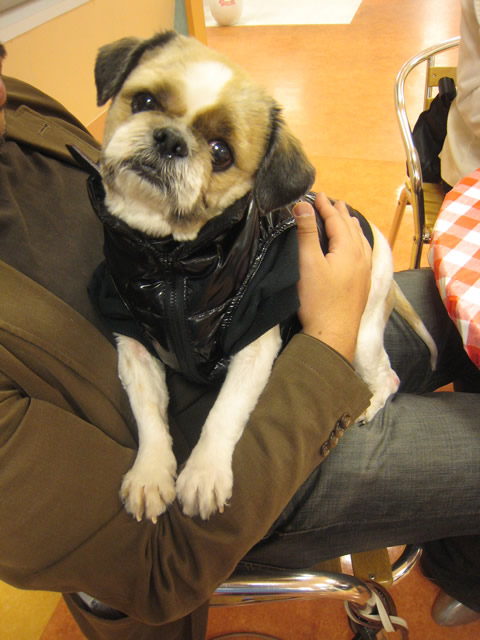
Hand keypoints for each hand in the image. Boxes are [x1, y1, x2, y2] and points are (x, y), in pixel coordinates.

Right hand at [293, 192, 371, 361]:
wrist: (333, 335)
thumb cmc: (318, 300)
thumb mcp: (308, 264)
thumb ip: (307, 233)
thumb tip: (303, 207)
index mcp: (349, 250)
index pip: (337, 221)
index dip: (326, 207)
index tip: (317, 195)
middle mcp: (361, 258)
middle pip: (352, 229)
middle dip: (341, 214)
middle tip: (333, 202)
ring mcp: (364, 273)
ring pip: (361, 243)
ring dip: (352, 228)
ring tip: (348, 220)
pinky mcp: (363, 286)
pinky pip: (364, 256)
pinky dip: (359, 244)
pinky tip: (358, 250)